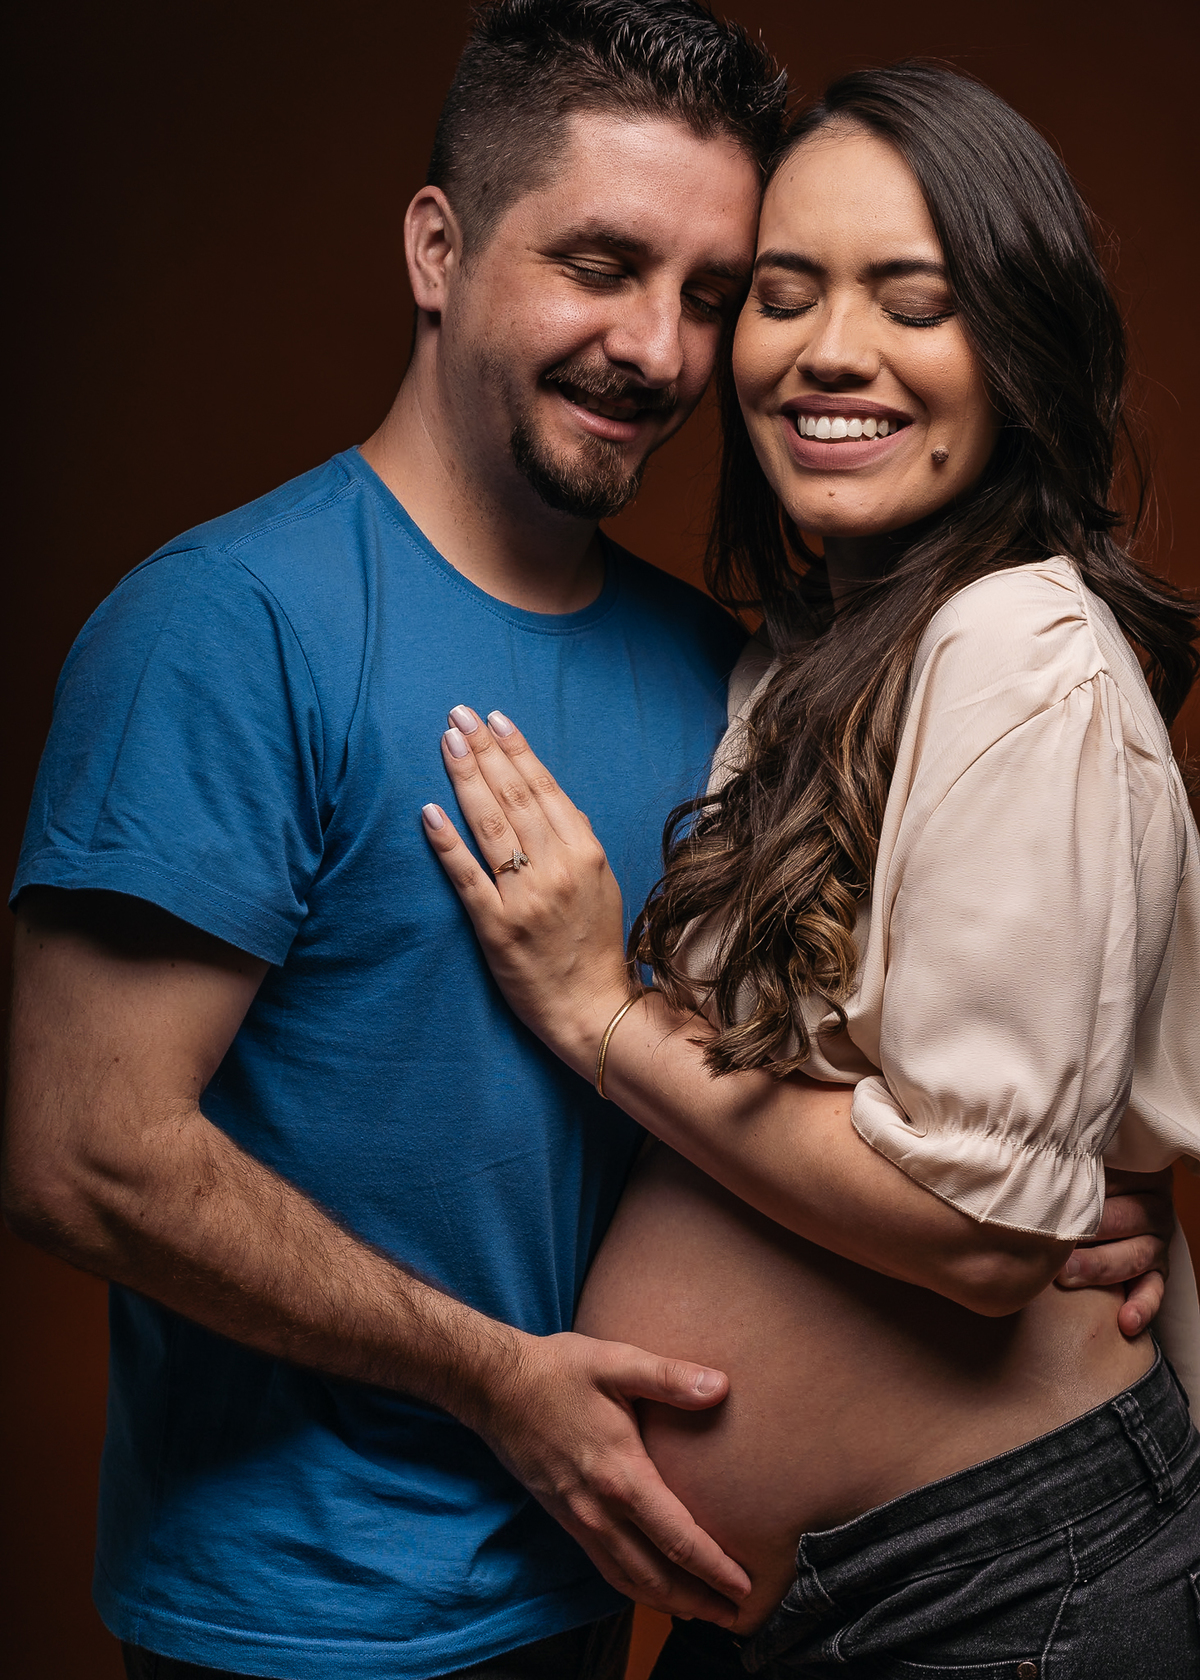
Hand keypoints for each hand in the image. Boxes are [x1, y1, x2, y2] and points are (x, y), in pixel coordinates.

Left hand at [423, 707, 630, 1072]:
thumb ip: (576, 839)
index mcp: (584, 853)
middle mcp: (556, 869)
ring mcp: (524, 898)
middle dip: (484, 750)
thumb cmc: (595, 943)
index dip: (516, 750)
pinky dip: (447, 842)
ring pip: (489, 826)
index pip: (543, 788)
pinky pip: (467, 876)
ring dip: (465, 779)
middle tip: (458, 715)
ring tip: (447, 742)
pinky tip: (428, 811)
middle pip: (513, 797)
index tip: (494, 718)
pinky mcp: (495, 927)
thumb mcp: (602, 882)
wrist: (592, 1008)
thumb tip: (548, 795)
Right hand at [470, 1329, 749, 1624]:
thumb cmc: (558, 1370)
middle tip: (738, 1616)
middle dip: (700, 1600)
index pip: (678, 1539)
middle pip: (657, 1576)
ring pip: (630, 1580)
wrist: (494, 1386)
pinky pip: (607, 1568)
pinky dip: (636, 1589)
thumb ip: (669, 1377)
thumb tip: (720, 1387)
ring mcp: (579, 1520)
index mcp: (621, 1476)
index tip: (746, 1587)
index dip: (715, 1568)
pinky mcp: (565, 1518)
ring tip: (704, 1612)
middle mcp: (600, 1511)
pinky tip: (652, 1589)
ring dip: (670, 1603)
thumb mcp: (616, 1362)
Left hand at [1055, 1167, 1173, 1335]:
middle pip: (1121, 1218)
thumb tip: (1025, 1170)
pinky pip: (1155, 1289)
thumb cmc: (1074, 1190)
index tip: (1047, 1203)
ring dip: (1100, 1267)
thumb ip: (1060, 1170)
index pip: (1107, 1180)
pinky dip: (1142, 1306)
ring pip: (1136, 1255)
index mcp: (1133, 1175)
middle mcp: (1151, 1206)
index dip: (1077, 1192)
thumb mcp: (1075, 1173)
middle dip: (1086, 1232)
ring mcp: (1157, 1240)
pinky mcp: (1158, 1271)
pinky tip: (1125, 1320)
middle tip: (1051, 1242)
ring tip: (1067, 1275)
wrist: (1104, 1216)